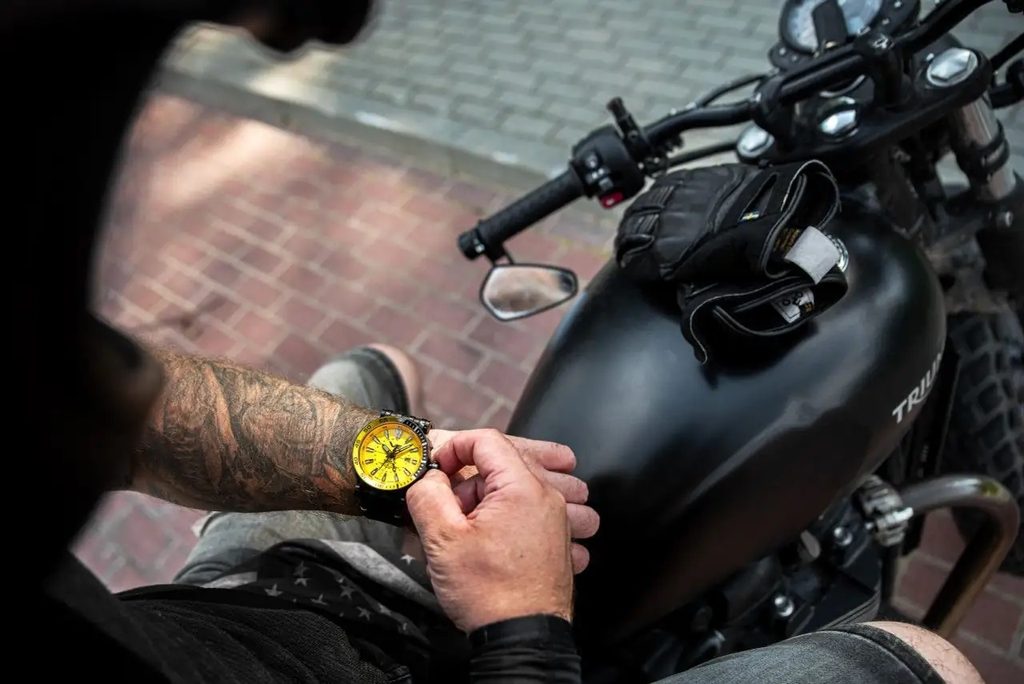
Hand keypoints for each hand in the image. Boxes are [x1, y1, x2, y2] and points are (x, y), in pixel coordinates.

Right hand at [407, 429, 595, 631]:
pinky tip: (494, 540)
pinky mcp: (558, 540)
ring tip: (472, 528)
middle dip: (468, 482)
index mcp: (522, 486)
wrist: (522, 638)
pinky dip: (511, 517)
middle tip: (450, 510)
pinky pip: (534, 512)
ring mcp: (557, 519)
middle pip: (502, 463)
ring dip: (490, 499)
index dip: (454, 448)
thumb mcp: (442, 540)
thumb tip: (428, 478)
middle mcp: (548, 497)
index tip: (437, 470)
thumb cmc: (489, 593)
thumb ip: (428, 495)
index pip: (487, 440)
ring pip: (518, 487)